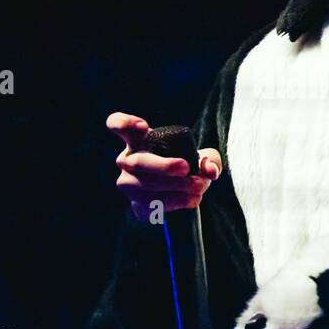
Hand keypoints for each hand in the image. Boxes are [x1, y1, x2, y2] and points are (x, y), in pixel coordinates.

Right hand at [107, 112, 222, 221]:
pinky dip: (175, 202)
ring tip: (198, 186)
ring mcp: (129, 184)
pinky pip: (150, 205)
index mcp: (139, 140)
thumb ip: (211, 159)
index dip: (124, 123)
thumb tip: (209, 169)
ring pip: (143, 186)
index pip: (118, 124)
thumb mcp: (204, 157)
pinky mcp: (136, 205)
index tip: (143, 127)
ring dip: (174, 187)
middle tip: (186, 168)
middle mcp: (127, 161)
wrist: (184, 193)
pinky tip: (192, 199)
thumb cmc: (188, 165)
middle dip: (162, 166)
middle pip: (137, 162)